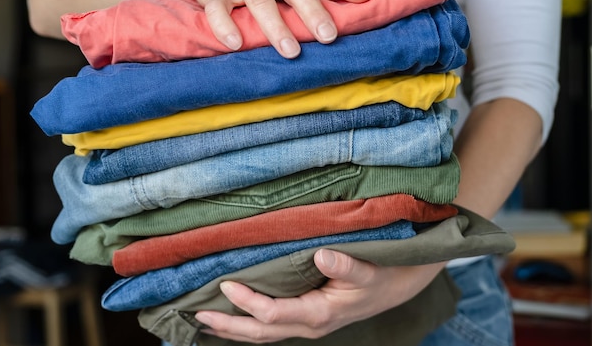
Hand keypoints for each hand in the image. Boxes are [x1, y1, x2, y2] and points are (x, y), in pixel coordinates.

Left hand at [194, 249, 444, 342]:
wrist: (393, 288)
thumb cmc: (379, 277)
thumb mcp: (367, 271)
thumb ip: (346, 265)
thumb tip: (322, 256)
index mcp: (319, 314)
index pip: (273, 314)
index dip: (248, 301)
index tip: (227, 284)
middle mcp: (308, 325)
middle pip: (260, 333)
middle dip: (229, 325)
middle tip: (198, 314)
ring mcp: (306, 325)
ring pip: (263, 335)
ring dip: (234, 328)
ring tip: (207, 319)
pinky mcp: (305, 320)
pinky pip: (272, 328)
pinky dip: (249, 325)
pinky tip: (236, 317)